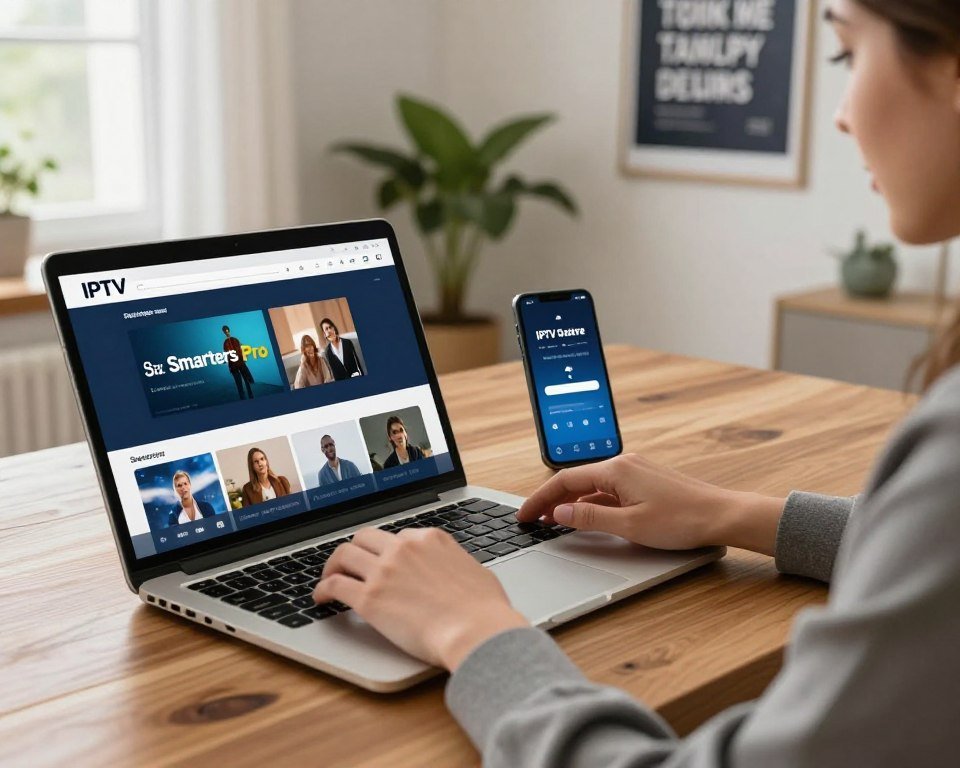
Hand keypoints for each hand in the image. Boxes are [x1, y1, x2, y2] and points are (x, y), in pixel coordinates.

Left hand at [313, 527, 528, 669]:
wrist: (476, 630)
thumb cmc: (484, 609)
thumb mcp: (475, 570)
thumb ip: (455, 564)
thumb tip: (453, 572)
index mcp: (430, 539)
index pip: (398, 536)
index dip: (388, 551)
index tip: (383, 563)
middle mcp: (404, 548)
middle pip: (365, 538)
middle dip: (356, 550)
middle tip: (350, 565)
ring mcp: (384, 571)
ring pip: (344, 555)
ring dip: (333, 566)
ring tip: (328, 579)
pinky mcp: (369, 598)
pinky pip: (334, 585)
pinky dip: (323, 589)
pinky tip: (320, 598)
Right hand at [517, 453, 783, 554]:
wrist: (724, 515)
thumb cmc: (683, 520)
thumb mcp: (630, 525)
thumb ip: (590, 518)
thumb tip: (559, 512)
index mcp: (616, 469)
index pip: (564, 480)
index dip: (539, 499)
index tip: (524, 516)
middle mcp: (623, 464)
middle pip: (575, 480)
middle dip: (550, 500)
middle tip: (532, 520)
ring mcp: (635, 472)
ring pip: (592, 486)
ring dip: (570, 502)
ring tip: (552, 521)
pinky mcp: (645, 482)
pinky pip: (608, 490)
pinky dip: (591, 503)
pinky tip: (585, 518)